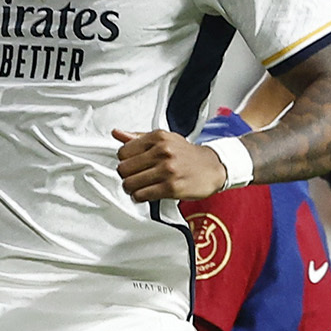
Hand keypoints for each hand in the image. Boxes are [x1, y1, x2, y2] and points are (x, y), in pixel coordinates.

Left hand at [112, 128, 230, 202]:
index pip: (123, 152)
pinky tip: (146, 194)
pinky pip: (141, 195)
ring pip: (130, 183)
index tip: (131, 165)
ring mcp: (167, 170)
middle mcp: (162, 151)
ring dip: (131, 189)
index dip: (124, 161)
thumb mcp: (165, 139)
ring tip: (139, 187)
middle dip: (126, 176)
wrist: (214, 167)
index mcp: (158, 137)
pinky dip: (139, 197)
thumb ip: (139, 138)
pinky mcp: (171, 187)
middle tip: (134, 178)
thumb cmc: (187, 154)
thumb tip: (116, 133)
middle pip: (123, 169)